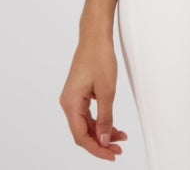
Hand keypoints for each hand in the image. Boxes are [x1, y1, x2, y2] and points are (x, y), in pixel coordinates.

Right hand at [60, 37, 126, 160]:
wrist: (95, 36)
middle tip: (118, 149)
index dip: (96, 149)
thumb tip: (103, 140)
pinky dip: (100, 121)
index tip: (111, 155)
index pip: (81, 136)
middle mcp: (68, 103)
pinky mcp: (79, 93)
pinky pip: (87, 114)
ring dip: (101, 132)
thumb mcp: (107, 90)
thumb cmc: (99, 57)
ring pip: (86, 124)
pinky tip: (112, 126)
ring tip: (120, 138)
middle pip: (82, 132)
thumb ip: (105, 117)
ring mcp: (73, 98)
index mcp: (71, 103)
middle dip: (100, 142)